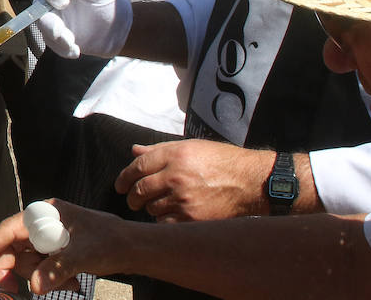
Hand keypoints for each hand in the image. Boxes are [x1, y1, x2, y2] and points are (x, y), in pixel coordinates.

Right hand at [0, 200, 132, 294]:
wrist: (132, 248)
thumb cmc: (110, 241)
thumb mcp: (82, 255)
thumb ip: (55, 270)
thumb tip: (33, 286)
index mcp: (45, 214)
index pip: (9, 229)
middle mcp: (43, 223)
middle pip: (14, 247)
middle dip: (15, 270)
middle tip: (11, 290)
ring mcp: (49, 237)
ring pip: (27, 261)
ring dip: (40, 277)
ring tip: (67, 284)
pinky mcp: (56, 250)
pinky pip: (41, 267)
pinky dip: (51, 279)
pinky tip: (71, 283)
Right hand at [32, 0, 131, 58]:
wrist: (119, 29)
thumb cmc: (111, 3)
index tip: (64, 3)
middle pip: (40, 8)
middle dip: (48, 23)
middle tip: (59, 33)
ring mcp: (54, 17)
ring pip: (44, 27)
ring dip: (56, 39)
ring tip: (73, 46)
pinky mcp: (57, 35)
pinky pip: (52, 43)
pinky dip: (62, 49)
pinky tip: (75, 51)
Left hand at [115, 140, 273, 221]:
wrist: (251, 183)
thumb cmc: (222, 161)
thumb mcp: (190, 147)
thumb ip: (159, 150)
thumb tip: (134, 151)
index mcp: (174, 156)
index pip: (137, 167)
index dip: (124, 177)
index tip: (119, 185)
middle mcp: (176, 177)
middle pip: (140, 190)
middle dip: (132, 196)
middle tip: (132, 199)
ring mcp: (184, 199)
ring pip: (151, 208)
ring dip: (149, 208)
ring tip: (156, 205)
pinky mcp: (193, 218)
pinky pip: (166, 223)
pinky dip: (163, 221)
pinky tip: (169, 215)